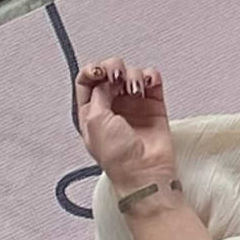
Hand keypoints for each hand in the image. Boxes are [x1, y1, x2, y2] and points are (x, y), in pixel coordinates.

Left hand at [72, 58, 174, 186]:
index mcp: (90, 112)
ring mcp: (133, 105)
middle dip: (114, 69)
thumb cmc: (117, 156)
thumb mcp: (94, 121)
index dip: (92, 70)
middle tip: (117, 79)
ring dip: (134, 76)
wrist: (144, 170)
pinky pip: (152, 80)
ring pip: (132, 74)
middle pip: (110, 72)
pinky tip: (148, 85)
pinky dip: (151, 76)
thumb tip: (106, 79)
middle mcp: (111, 106)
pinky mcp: (153, 105)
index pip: (87, 81)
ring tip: (135, 91)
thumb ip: (98, 94)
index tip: (100, 72)